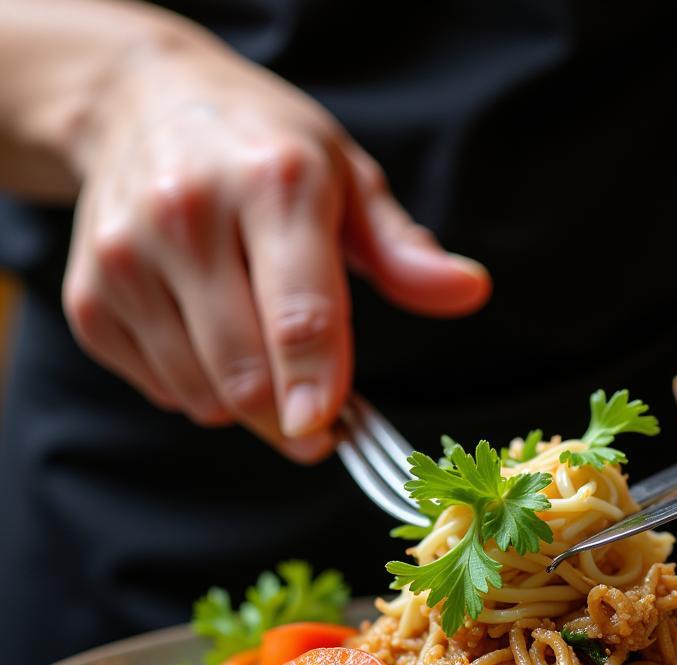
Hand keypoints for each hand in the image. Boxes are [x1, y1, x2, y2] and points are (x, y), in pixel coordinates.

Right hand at [62, 28, 489, 460]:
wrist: (140, 102)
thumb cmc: (263, 149)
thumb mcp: (347, 180)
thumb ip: (404, 252)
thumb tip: (469, 291)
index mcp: (273, 184)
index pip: (299, 313)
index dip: (318, 385)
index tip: (329, 432)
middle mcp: (188, 215)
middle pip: (247, 375)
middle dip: (292, 418)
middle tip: (320, 418)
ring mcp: (126, 259)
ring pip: (203, 395)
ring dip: (247, 405)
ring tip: (261, 351)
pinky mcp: (88, 297)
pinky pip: (161, 390)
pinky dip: (197, 388)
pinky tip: (207, 336)